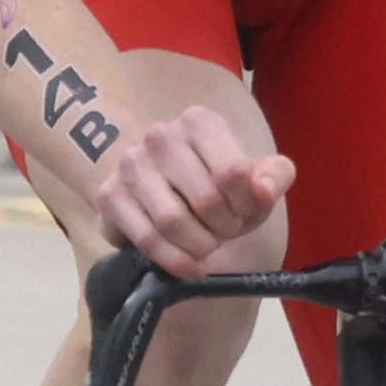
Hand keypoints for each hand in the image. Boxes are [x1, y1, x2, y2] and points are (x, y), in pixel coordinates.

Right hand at [90, 107, 295, 279]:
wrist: (168, 193)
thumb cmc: (219, 183)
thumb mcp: (257, 177)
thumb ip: (276, 176)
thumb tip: (263, 190)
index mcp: (199, 122)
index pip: (234, 172)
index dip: (247, 205)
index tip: (244, 212)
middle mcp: (160, 135)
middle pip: (206, 200)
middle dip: (225, 228)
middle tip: (225, 233)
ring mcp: (130, 164)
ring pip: (173, 222)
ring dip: (201, 246)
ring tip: (207, 245)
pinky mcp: (109, 196)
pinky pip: (147, 239)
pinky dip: (175, 261)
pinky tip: (189, 264)